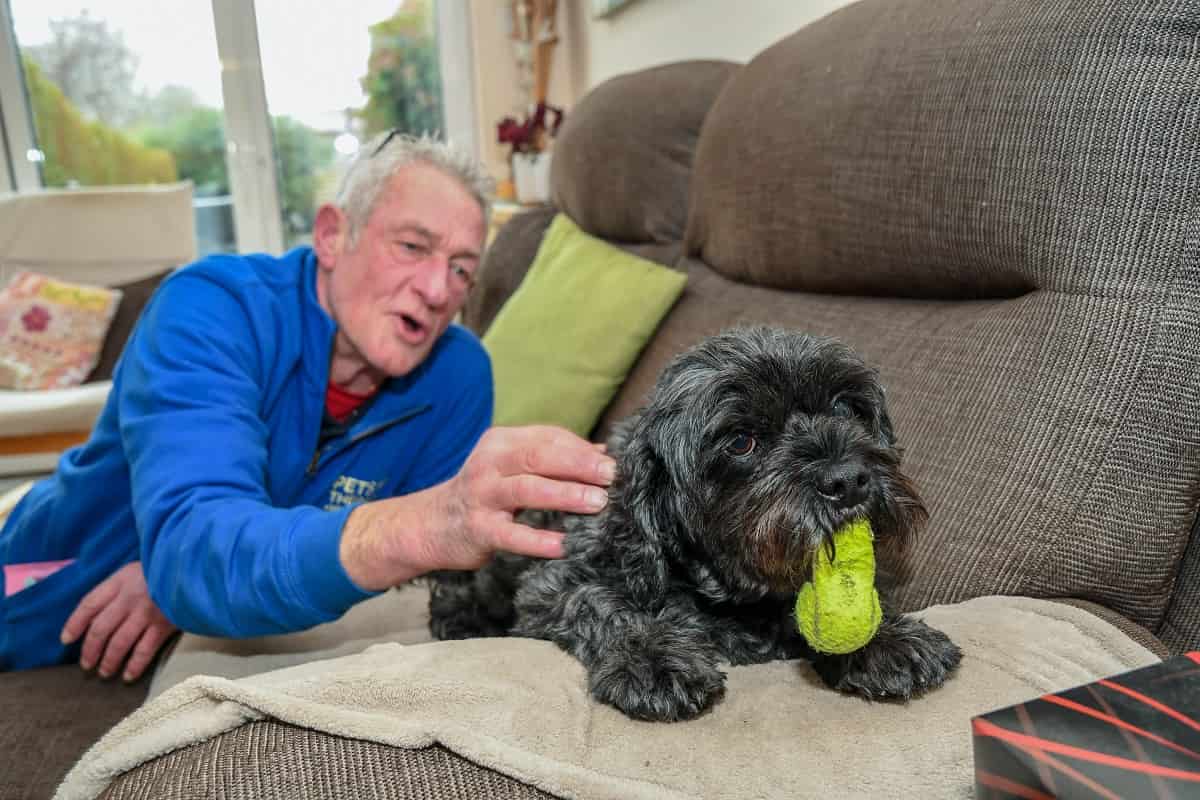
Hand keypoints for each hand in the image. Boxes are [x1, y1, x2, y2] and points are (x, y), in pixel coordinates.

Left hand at [60, 561, 177, 681]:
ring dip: (109, 662)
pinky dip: (134, 666)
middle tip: (87, 664)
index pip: (89, 604)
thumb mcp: (137, 569)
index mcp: (120, 581)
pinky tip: (128, 676)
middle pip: (100, 629)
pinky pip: (144, 651)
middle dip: (90, 650)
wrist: (195, 569)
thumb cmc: (164, 569)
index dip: (74, 623)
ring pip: (119, 643)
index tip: (66, 639)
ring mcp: (146, 613)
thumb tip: (96, 613)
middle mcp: (129, 598)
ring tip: (105, 672)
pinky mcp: (164, 625)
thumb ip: (119, 588)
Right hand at [438, 425, 616, 562]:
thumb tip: (601, 454)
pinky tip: (563, 545)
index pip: (548, 437)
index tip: (613, 462)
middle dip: (579, 465)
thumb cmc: (484, 493)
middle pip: (539, 457)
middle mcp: (489, 463)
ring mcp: (481, 496)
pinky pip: (511, 534)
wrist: (431, 525)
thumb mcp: (511, 466)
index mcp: (501, 442)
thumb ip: (552, 457)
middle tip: (611, 477)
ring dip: (565, 495)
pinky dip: (538, 540)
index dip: (582, 449)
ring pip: (527, 489)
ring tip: (597, 503)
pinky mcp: (478, 529)